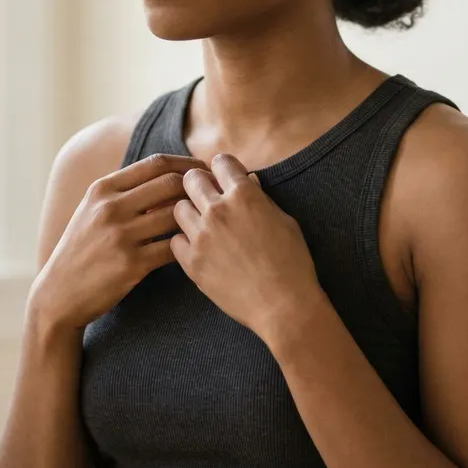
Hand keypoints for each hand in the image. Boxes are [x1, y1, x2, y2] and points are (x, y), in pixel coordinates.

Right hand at [30, 152, 209, 330]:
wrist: (58, 294)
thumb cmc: (82, 250)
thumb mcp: (92, 211)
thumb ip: (124, 192)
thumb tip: (169, 174)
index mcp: (102, 189)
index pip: (155, 164)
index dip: (186, 163)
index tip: (205, 170)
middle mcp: (110, 208)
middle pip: (171, 183)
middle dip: (200, 185)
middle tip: (218, 193)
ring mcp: (120, 236)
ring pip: (176, 215)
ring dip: (198, 215)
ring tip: (213, 219)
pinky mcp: (130, 264)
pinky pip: (173, 248)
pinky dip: (188, 244)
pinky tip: (197, 246)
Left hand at [170, 152, 322, 343]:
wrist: (283, 305)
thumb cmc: (292, 262)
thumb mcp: (285, 221)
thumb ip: (261, 198)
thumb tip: (248, 181)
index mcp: (244, 194)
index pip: (220, 162)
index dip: (223, 168)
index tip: (224, 178)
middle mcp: (218, 210)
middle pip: (191, 179)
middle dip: (199, 184)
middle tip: (207, 197)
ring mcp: (201, 236)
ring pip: (178, 208)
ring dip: (189, 211)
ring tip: (202, 224)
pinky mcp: (192, 262)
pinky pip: (174, 240)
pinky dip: (184, 241)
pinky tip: (198, 248)